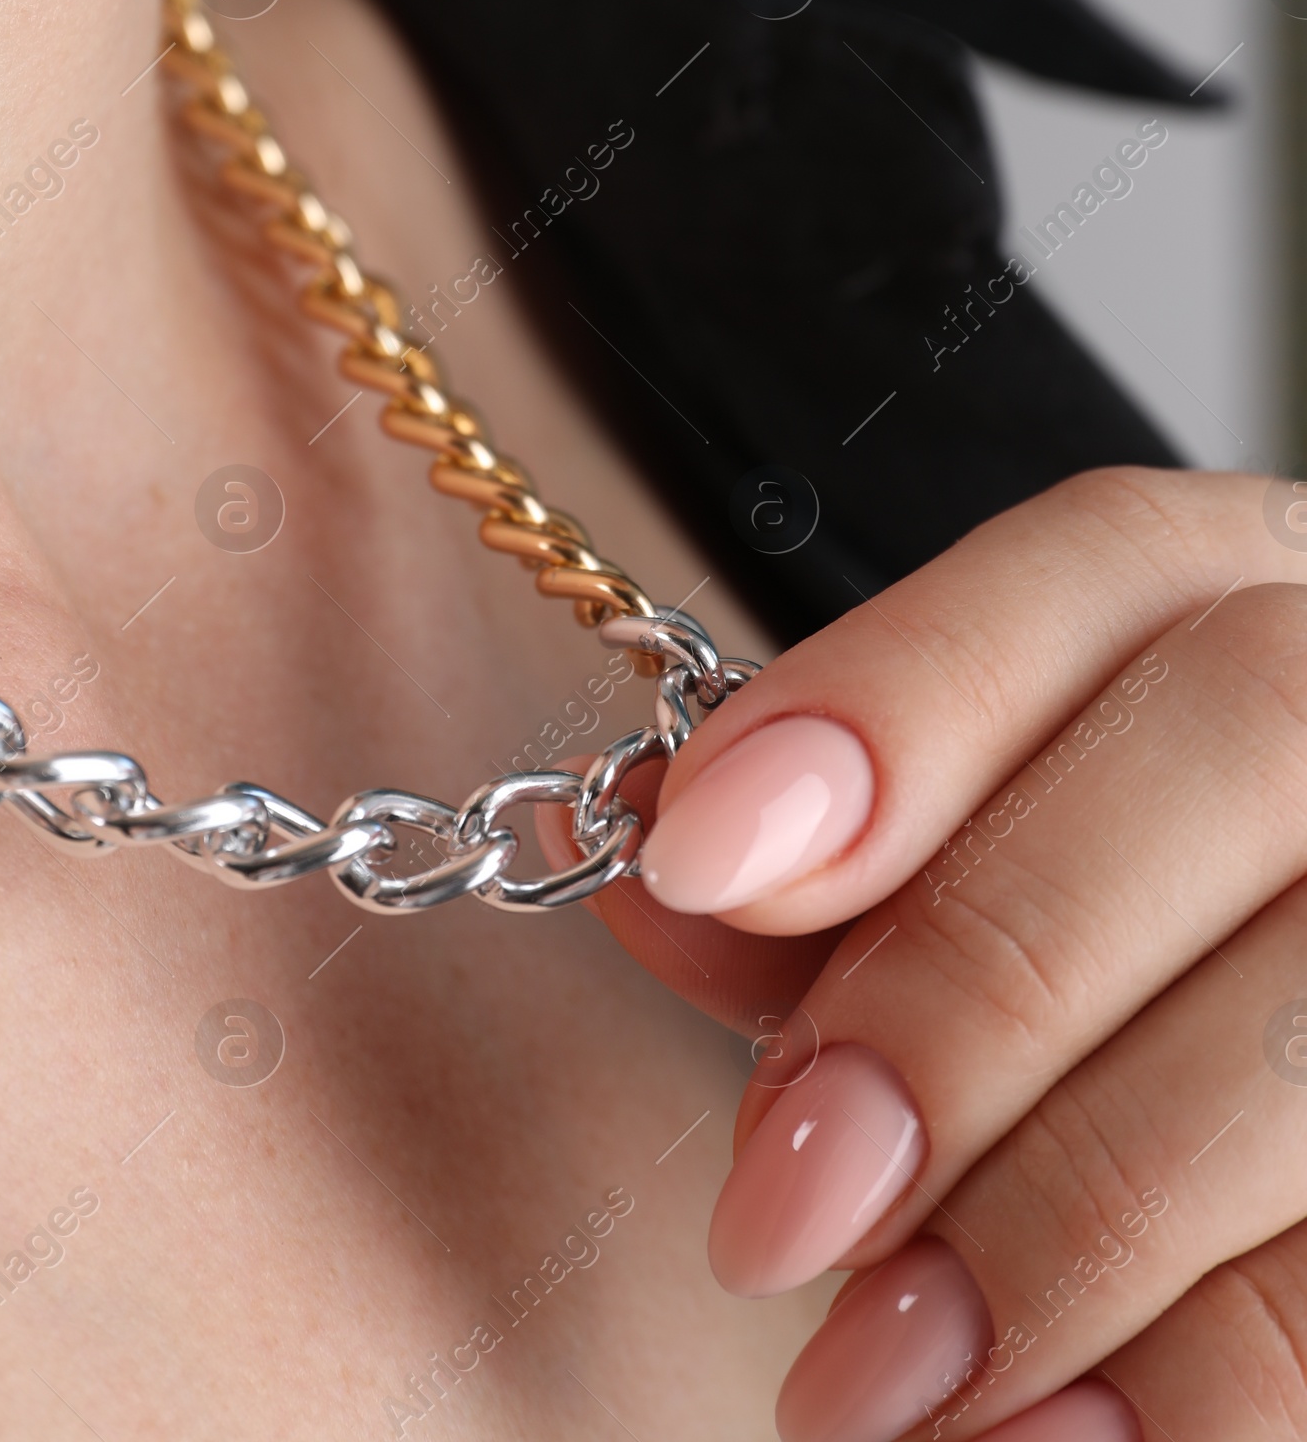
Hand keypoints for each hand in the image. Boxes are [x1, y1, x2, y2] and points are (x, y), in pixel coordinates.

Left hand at [563, 470, 1306, 1440]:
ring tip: (867, 1380)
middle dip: (984, 972)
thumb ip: (831, 873)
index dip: (901, 696)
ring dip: (1071, 1218)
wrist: (1240, 1018)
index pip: (1104, 556)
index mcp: (1244, 594)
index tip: (699, 859)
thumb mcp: (961, 872)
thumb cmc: (1092, 941)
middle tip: (781, 1196)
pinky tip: (1029, 1441)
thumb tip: (664, 883)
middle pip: (1233, 740)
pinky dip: (1198, 1370)